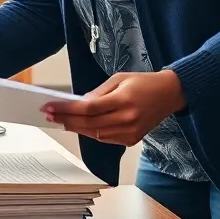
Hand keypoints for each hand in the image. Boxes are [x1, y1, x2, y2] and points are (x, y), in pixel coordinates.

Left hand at [42, 70, 185, 146]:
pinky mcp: (132, 139)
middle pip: (88, 124)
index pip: (88, 108)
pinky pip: (105, 139)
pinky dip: (91, 133)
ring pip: (95, 134)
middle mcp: (127, 119)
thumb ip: (98, 93)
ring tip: (60, 120)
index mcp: (123, 100)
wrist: (170, 94)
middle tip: (49, 115)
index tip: (50, 106)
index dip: (66, 109)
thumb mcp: (119, 79)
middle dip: (66, 120)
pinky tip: (80, 126)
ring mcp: (130, 132)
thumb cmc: (145, 83)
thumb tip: (79, 104)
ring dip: (76, 128)